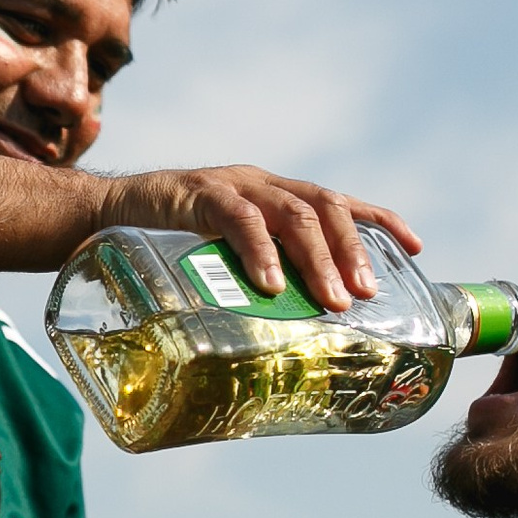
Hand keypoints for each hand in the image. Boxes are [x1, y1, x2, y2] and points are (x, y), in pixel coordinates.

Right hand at [119, 167, 420, 312]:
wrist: (100, 214)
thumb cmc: (163, 244)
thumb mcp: (220, 257)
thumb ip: (252, 280)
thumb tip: (286, 333)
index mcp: (273, 195)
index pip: (339, 200)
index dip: (380, 220)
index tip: (417, 247)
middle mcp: (261, 184)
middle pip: (326, 207)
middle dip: (352, 250)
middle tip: (362, 295)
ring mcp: (231, 186)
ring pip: (293, 213)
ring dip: (318, 258)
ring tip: (331, 299)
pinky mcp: (197, 196)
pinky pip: (239, 220)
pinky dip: (260, 252)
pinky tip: (271, 284)